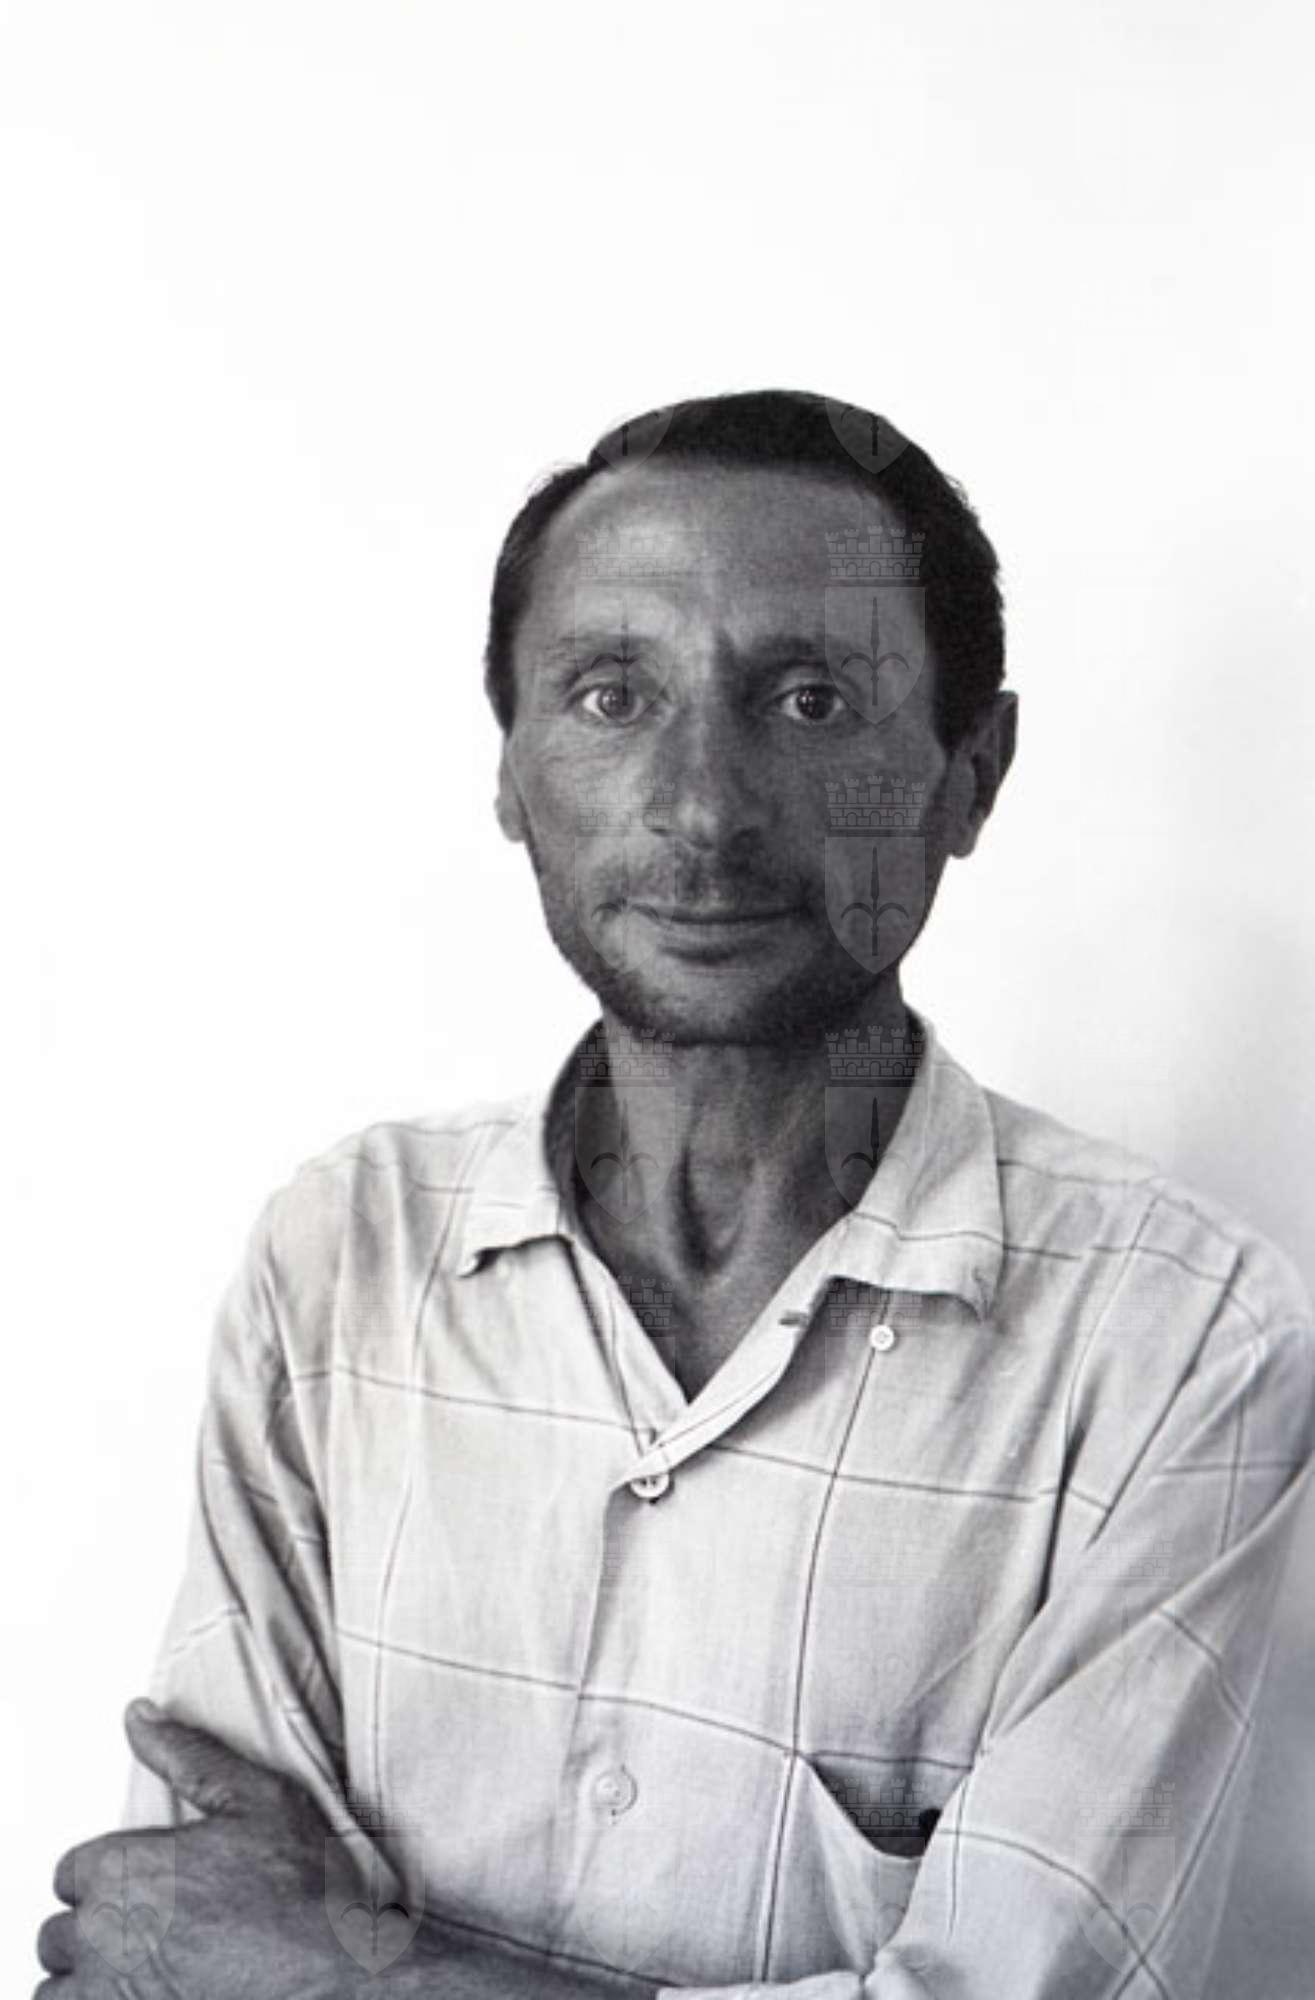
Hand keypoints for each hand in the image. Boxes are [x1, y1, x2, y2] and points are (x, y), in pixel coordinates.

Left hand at [35, 1698, 425, 1997]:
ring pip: (61, 1986)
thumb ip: (186, 1754)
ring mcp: (111, 1993)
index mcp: (124, 1868)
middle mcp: (104, 1935)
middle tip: (154, 1928)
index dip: (110, 1875)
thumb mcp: (254, 1799)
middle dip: (98, 1928)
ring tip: (144, 1968)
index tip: (148, 1886)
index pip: (71, 1872)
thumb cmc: (300, 1888)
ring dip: (90, 1977)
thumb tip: (138, 1716)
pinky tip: (145, 1992)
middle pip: (60, 1933)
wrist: (332, 1971)